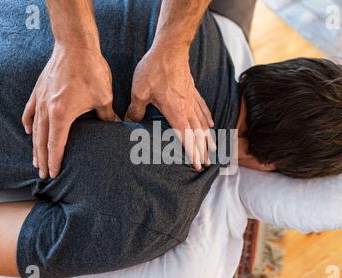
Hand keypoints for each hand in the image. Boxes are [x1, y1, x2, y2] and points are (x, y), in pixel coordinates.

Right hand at [22, 45, 118, 178]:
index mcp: (62, 115)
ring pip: (35, 128)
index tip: (53, 174)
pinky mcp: (39, 89)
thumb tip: (116, 127)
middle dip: (43, 159)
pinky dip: (29, 122)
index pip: (56, 145)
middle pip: (42, 140)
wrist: (75, 45)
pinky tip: (28, 130)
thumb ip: (107, 116)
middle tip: (42, 174)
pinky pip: (30, 110)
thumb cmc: (91, 71)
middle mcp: (47, 110)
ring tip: (35, 159)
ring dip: (35, 145)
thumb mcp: (103, 97)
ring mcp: (40, 99)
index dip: (55, 161)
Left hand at [126, 45, 214, 170]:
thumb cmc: (155, 70)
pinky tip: (211, 123)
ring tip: (213, 149)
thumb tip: (127, 122)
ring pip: (202, 122)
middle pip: (198, 133)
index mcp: (175, 112)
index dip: (192, 153)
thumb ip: (135, 110)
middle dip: (203, 150)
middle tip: (208, 163)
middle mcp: (187, 108)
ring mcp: (192, 99)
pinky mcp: (192, 90)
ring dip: (208, 137)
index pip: (186, 137)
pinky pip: (202, 107)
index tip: (198, 165)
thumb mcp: (139, 92)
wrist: (170, 48)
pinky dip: (207, 118)